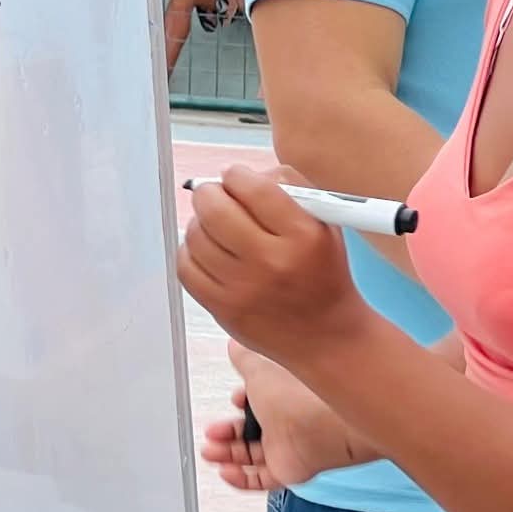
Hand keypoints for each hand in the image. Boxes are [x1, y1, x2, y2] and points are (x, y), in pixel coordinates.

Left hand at [178, 163, 371, 367]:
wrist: (326, 337)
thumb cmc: (322, 273)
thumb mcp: (324, 222)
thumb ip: (286, 186)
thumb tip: (234, 174)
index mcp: (303, 236)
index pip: (253, 187)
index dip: (236, 175)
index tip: (235, 177)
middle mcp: (272, 262)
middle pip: (215, 209)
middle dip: (209, 192)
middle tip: (215, 195)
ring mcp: (243, 289)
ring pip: (195, 235)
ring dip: (200, 222)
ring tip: (215, 226)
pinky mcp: (223, 309)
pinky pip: (186, 267)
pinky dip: (190, 252)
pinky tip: (207, 251)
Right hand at [198, 343, 365, 492]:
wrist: (320, 426)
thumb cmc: (297, 396)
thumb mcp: (259, 371)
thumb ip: (245, 360)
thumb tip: (235, 344)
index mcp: (280, 396)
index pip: (257, 401)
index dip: (240, 403)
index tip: (232, 401)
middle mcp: (284, 422)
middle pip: (250, 432)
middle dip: (226, 433)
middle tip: (211, 434)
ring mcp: (286, 448)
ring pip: (252, 456)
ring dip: (227, 456)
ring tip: (209, 452)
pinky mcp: (287, 470)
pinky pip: (260, 479)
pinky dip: (241, 478)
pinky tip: (226, 472)